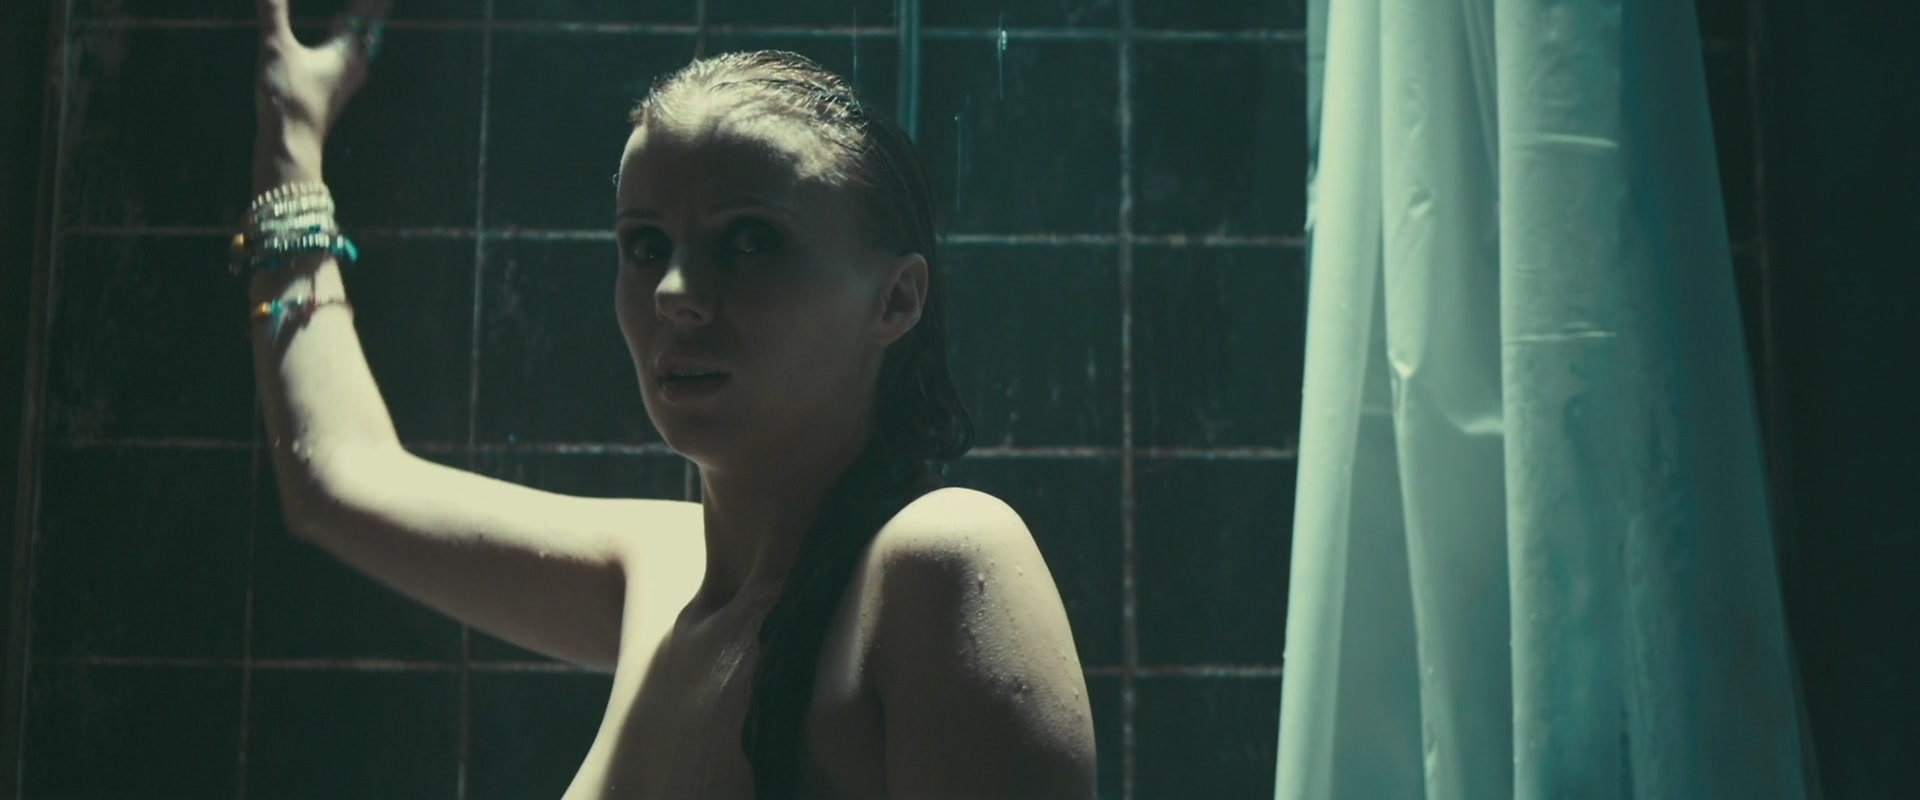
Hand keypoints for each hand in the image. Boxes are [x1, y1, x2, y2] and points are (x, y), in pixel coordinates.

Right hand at [254, 0, 391, 148]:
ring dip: (356, 24)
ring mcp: (347, 79)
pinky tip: (333, 36)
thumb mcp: (277, 48)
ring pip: (357, 43)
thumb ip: (273, 12)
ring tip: (355, 13)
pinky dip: (342, 38)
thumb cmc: (290, 95)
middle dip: (367, 11)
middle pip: (367, 27)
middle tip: (371, 4)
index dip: (371, 4)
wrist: (291, 143)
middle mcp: (355, 64)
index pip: (368, 14)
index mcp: (349, 50)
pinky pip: (344, 54)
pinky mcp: (334, 89)